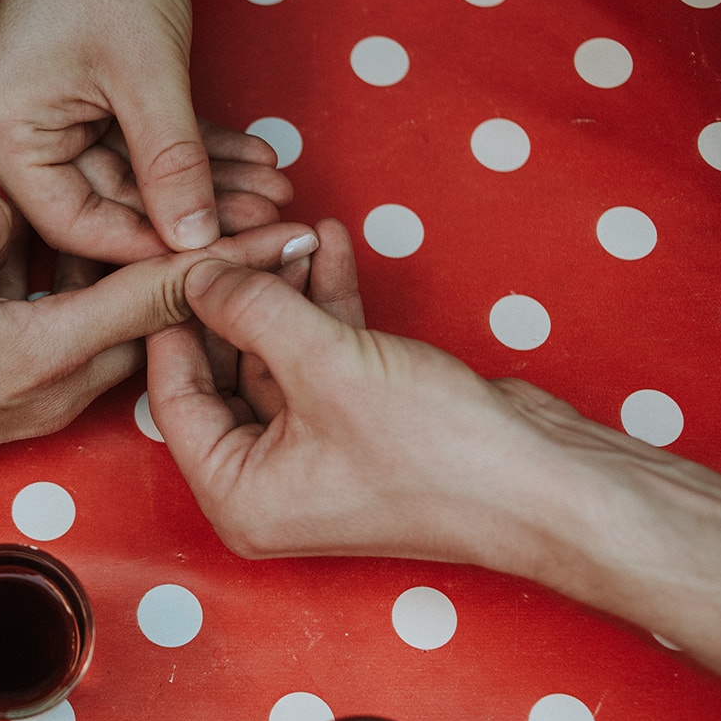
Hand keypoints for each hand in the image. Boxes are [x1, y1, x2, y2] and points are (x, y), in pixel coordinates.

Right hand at [0, 0, 285, 264]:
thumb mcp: (146, 74)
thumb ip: (172, 165)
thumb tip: (196, 240)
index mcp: (2, 132)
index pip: (72, 221)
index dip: (145, 244)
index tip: (211, 256)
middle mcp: (18, 129)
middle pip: (110, 200)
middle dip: (192, 209)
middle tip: (264, 222)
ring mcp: (55, 110)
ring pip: (138, 172)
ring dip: (206, 181)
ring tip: (273, 190)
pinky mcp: (91, 91)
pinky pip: (145, 138)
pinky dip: (197, 148)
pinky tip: (253, 158)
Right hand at [0, 189, 318, 487]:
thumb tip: (24, 211)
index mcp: (47, 349)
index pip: (162, 294)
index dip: (230, 258)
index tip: (289, 234)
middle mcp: (63, 386)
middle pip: (157, 320)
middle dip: (206, 271)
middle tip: (257, 222)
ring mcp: (47, 403)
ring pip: (122, 332)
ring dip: (149, 288)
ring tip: (179, 232)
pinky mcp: (26, 405)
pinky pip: (87, 346)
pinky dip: (102, 306)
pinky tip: (83, 264)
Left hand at [146, 218, 596, 568]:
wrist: (548, 483)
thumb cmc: (433, 449)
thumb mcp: (323, 364)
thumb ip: (250, 310)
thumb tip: (196, 272)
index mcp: (235, 494)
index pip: (172, 394)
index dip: (172, 319)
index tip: (174, 255)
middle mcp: (265, 482)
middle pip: (223, 370)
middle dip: (236, 295)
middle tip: (238, 230)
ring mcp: (313, 452)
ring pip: (275, 355)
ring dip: (286, 289)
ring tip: (291, 225)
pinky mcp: (359, 423)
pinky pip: (322, 356)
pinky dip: (326, 304)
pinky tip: (329, 240)